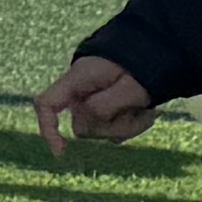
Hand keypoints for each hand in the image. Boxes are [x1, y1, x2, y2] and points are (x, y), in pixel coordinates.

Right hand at [30, 54, 156, 149]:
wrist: (155, 50)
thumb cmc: (143, 65)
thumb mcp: (129, 87)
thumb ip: (102, 108)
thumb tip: (84, 129)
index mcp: (78, 79)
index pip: (46, 104)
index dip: (48, 129)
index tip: (61, 152)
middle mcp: (80, 93)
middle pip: (82, 125)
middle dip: (113, 126)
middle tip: (144, 113)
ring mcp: (91, 102)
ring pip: (100, 131)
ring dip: (127, 126)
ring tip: (149, 110)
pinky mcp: (104, 109)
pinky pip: (112, 130)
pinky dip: (130, 126)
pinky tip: (145, 113)